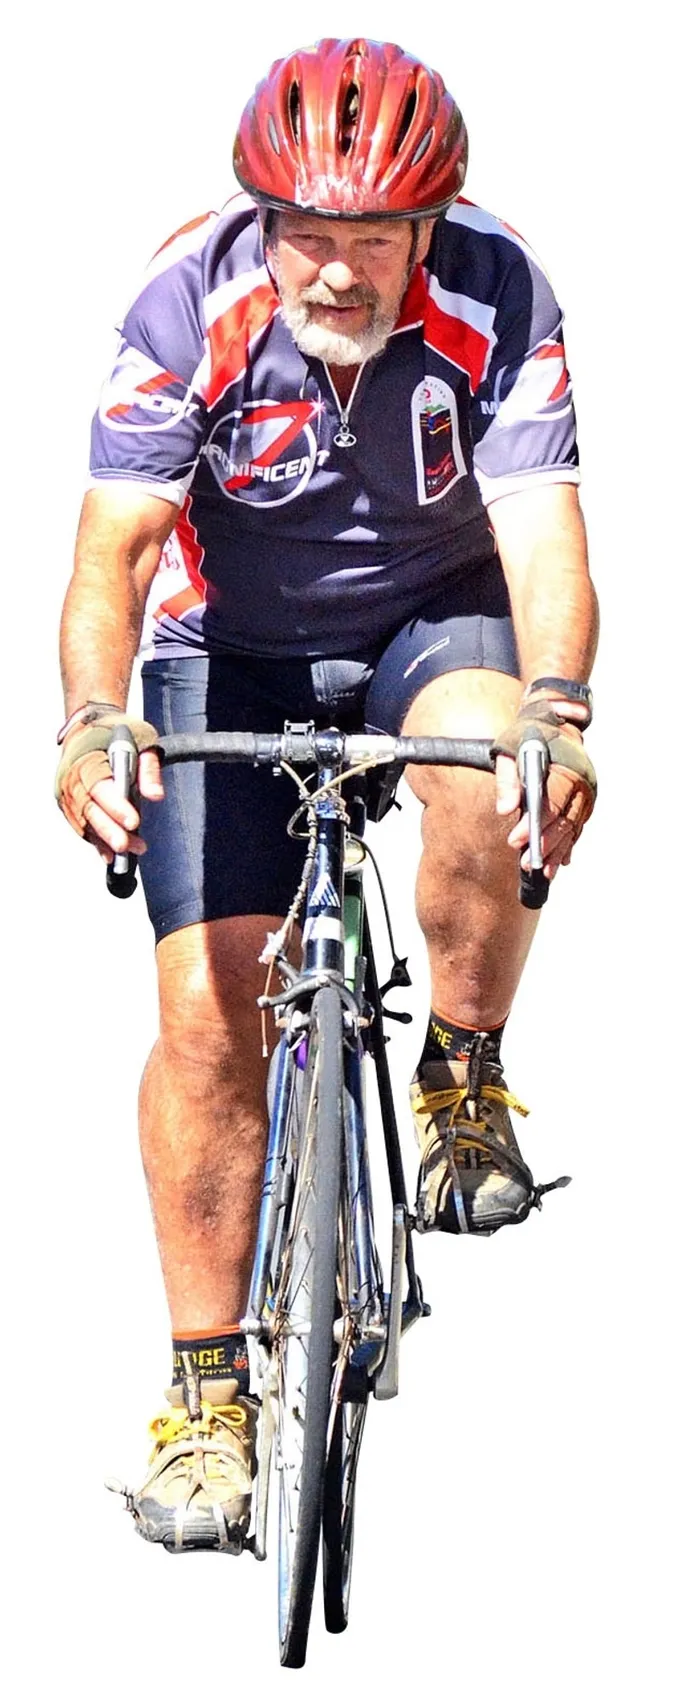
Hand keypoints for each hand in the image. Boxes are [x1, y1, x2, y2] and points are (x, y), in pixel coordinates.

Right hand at [56, 714, 162, 862]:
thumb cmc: (115, 732)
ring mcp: (67, 791)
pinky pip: (79, 825)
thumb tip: (156, 795)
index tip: (134, 821)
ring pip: (83, 821)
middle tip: (125, 845)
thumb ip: (148, 769)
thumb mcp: (141, 740)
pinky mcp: (68, 803)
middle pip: (87, 807)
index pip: (99, 785)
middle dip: (107, 829)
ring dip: (105, 839)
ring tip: (130, 851)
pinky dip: (94, 841)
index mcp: (88, 757)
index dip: (115, 806)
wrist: (88, 726)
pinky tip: (109, 854)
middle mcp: (72, 776)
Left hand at [492, 702, 596, 879]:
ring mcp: (586, 794)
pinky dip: (568, 846)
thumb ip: (508, 780)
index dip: (534, 824)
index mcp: (566, 767)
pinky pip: (577, 827)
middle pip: (565, 820)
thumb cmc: (529, 735)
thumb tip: (504, 810)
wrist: (556, 720)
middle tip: (525, 863)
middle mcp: (581, 783)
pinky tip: (558, 863)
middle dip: (545, 844)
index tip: (515, 840)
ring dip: (558, 852)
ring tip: (542, 872)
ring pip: (573, 828)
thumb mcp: (511, 749)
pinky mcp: (584, 802)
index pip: (550, 802)